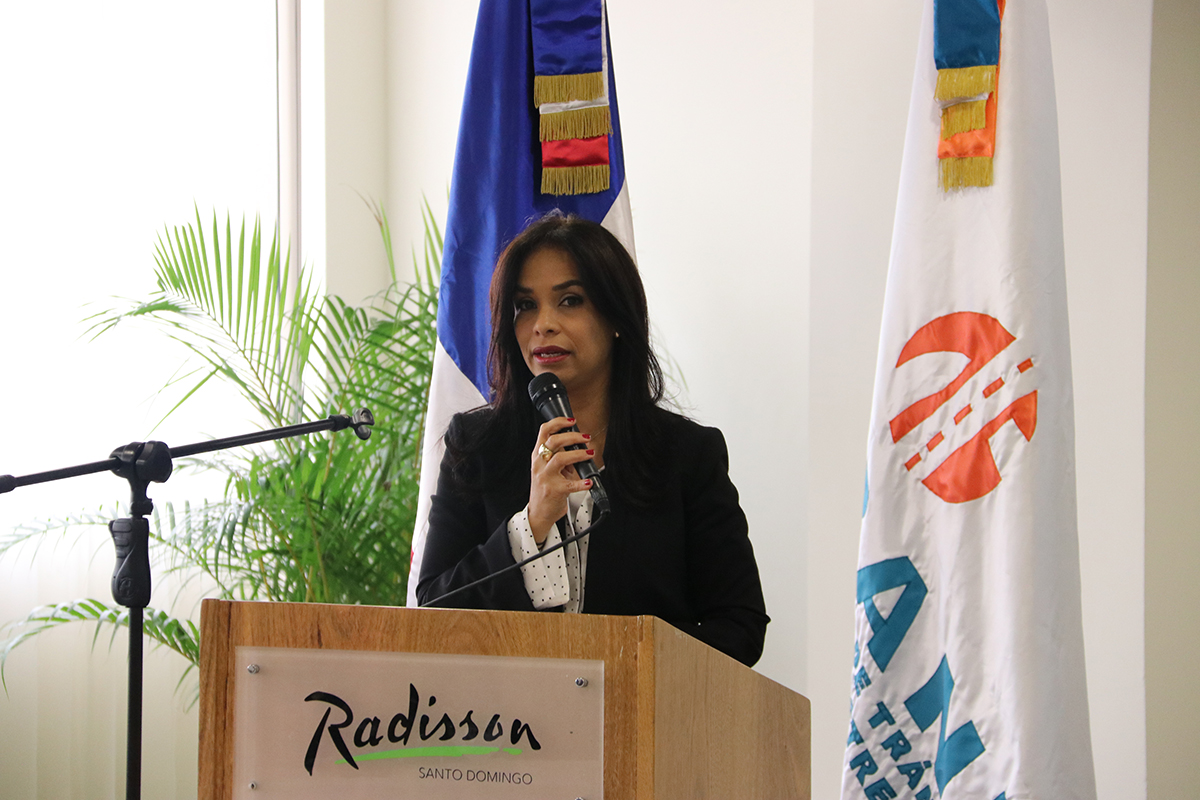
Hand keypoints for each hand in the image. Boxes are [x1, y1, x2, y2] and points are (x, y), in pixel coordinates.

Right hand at [529, 416, 594, 542]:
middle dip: (572, 436)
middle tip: (586, 437)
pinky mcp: (554, 491)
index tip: (571, 421)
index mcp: (538, 456)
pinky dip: (582, 482)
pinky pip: (570, 484)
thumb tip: (578, 445)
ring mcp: (545, 477)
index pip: (544, 432)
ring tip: (590, 454)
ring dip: (578, 454)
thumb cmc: (545, 489)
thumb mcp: (547, 468)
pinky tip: (589, 481)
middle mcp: (539, 464)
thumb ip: (559, 456)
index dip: (558, 422)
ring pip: (560, 459)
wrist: (539, 512)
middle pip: (553, 442)